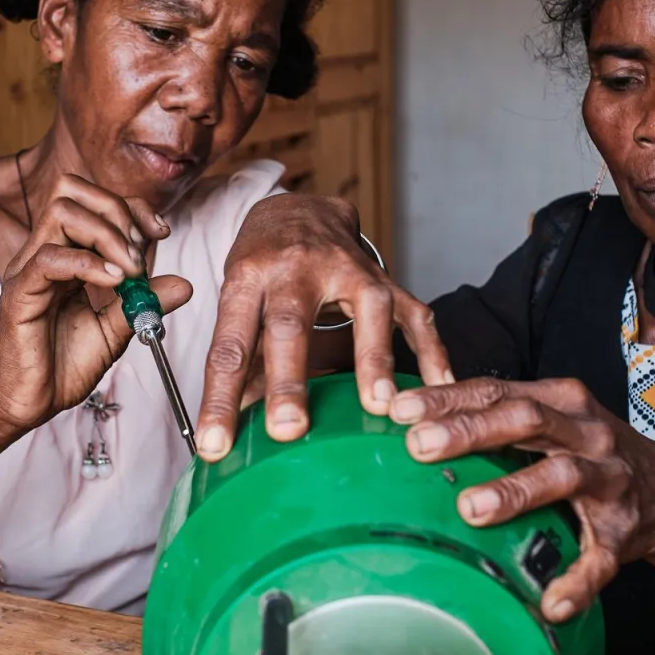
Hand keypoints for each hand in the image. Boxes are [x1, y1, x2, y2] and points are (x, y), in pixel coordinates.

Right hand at [0, 174, 190, 432]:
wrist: (29, 403)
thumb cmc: (63, 365)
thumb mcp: (118, 329)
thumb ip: (146, 301)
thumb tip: (185, 283)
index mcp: (67, 254)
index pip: (95, 201)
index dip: (133, 207)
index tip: (161, 231)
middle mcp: (45, 252)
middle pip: (74, 191)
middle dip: (119, 212)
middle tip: (140, 256)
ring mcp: (30, 269)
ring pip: (61, 212)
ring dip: (106, 234)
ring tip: (128, 271)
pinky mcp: (19, 292)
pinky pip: (49, 258)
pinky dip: (88, 263)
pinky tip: (112, 283)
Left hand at [196, 193, 451, 458]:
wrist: (299, 209)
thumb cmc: (262, 264)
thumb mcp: (238, 300)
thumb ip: (240, 359)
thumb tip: (231, 427)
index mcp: (249, 276)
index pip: (230, 344)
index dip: (221, 397)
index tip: (215, 445)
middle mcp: (297, 267)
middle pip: (290, 324)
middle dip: (288, 380)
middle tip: (288, 430)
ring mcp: (349, 269)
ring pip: (365, 311)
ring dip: (372, 360)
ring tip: (380, 408)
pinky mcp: (386, 279)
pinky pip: (414, 315)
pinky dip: (431, 350)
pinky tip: (439, 386)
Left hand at [390, 377, 654, 623]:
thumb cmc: (588, 450)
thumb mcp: (549, 421)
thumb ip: (493, 415)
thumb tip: (412, 417)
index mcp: (561, 402)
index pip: (498, 391)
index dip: (450, 398)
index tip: (402, 409)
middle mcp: (587, 434)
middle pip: (525, 422)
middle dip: (470, 432)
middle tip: (419, 447)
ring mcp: (608, 481)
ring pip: (562, 478)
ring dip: (515, 492)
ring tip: (470, 508)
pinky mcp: (622, 534)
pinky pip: (600, 560)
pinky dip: (577, 582)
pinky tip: (551, 603)